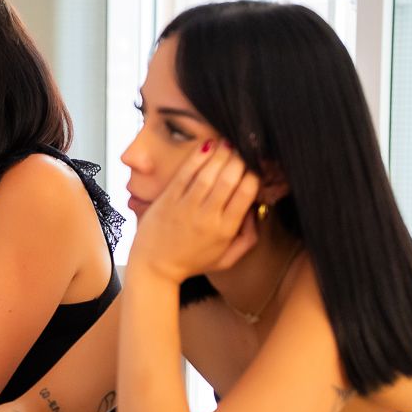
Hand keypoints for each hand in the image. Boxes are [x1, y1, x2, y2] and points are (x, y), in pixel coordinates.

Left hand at [129, 141, 260, 282]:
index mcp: (225, 230)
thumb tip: (256, 211)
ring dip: (220, 155)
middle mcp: (207, 217)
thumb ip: (249, 238)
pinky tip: (207, 146)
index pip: (246, 194)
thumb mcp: (227, 259)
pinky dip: (197, 158)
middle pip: (229, 180)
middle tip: (242, 150)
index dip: (253, 175)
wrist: (155, 267)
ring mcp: (185, 207)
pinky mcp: (167, 200)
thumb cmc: (192, 262)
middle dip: (238, 160)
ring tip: (228, 144)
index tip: (253, 167)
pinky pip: (184, 174)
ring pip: (207, 174)